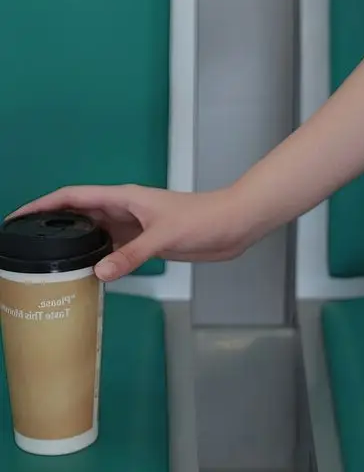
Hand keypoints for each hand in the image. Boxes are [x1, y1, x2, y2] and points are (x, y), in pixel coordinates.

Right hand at [2, 183, 263, 281]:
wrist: (233, 225)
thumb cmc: (204, 219)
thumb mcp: (164, 237)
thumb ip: (131, 255)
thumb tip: (98, 272)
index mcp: (123, 198)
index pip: (73, 196)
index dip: (44, 204)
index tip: (18, 216)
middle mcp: (124, 210)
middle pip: (78, 214)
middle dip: (52, 225)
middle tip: (26, 245)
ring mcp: (133, 226)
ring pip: (94, 234)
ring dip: (74, 244)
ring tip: (48, 263)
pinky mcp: (145, 242)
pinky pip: (112, 250)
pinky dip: (97, 260)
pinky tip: (86, 275)